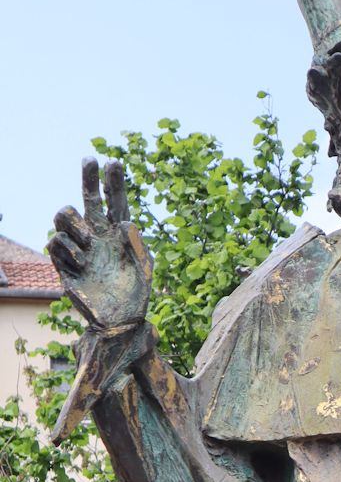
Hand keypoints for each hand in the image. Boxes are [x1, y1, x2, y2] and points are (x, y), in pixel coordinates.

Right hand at [49, 159, 152, 329]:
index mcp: (118, 233)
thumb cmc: (136, 295)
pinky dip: (67, 248)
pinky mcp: (64, 263)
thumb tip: (124, 221)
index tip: (113, 161)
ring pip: (64, 214)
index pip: (114, 201)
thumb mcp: (145, 269)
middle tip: (90, 160)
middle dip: (88, 177)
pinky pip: (55, 241)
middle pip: (88, 198)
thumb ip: (138, 244)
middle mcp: (97, 234)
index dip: (113, 181)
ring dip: (75, 224)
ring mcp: (79, 246)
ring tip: (89, 244)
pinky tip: (81, 262)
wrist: (119, 321)